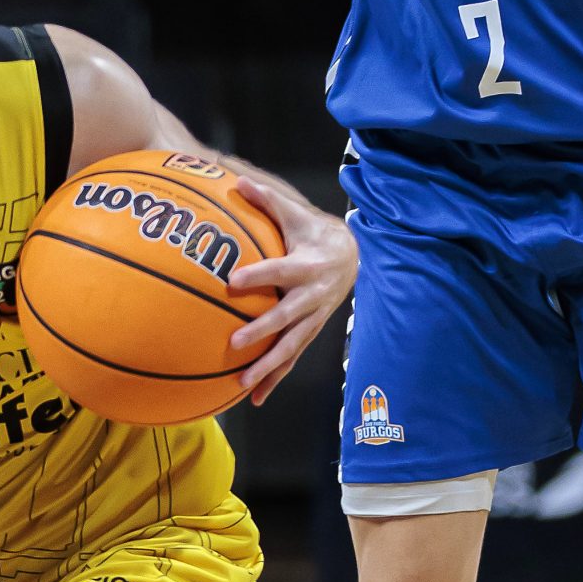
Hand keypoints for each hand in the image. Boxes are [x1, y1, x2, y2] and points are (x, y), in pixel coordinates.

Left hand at [224, 177, 358, 404]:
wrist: (351, 257)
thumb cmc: (313, 234)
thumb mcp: (295, 215)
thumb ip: (267, 200)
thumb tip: (238, 182)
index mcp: (307, 266)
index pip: (279, 271)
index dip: (258, 276)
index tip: (231, 281)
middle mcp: (312, 297)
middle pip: (286, 317)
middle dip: (262, 331)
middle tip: (235, 343)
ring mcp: (313, 319)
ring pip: (291, 347)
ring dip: (268, 367)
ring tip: (243, 383)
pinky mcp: (310, 333)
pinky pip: (292, 359)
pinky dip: (274, 379)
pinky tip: (254, 399)